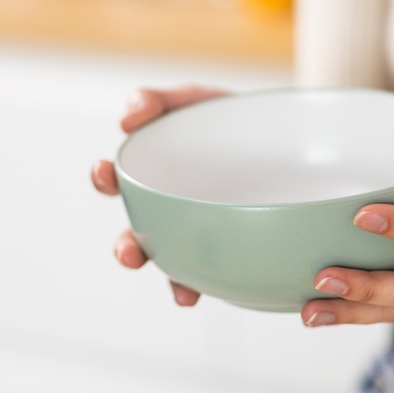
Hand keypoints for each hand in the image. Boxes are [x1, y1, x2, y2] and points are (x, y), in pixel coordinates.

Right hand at [91, 86, 226, 305]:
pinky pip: (220, 273)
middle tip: (130, 254)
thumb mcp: (194, 100)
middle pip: (138, 235)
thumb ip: (157, 101)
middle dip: (128, 248)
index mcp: (154, 174)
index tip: (105, 172)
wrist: (288, 136)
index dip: (104, 179)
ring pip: (177, 263)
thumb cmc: (228, 120)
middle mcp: (169, 210)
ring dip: (172, 280)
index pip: (117, 180)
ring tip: (180, 291)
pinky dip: (218, 286)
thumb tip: (126, 119)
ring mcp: (200, 232)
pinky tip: (219, 292)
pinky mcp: (233, 248)